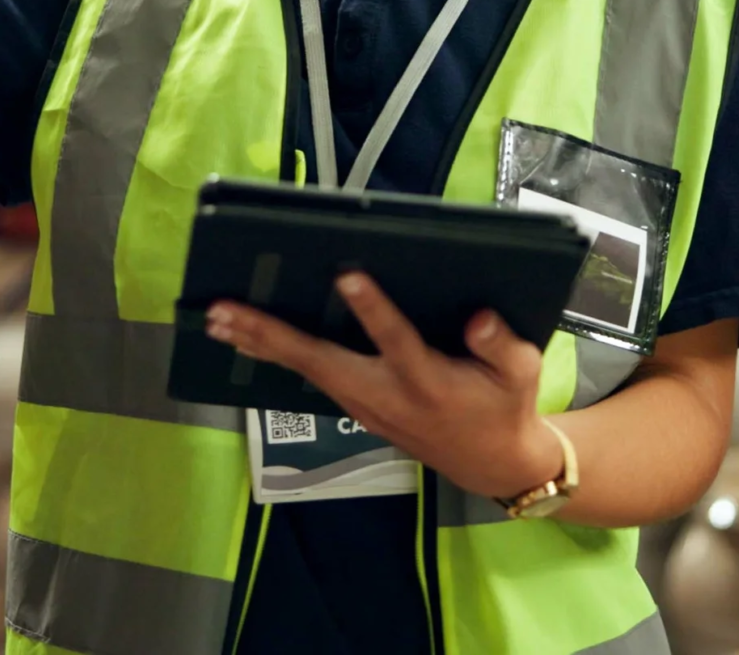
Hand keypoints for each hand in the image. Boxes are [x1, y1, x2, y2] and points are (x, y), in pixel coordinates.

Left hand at [207, 273, 565, 502]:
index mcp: (429, 381)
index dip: (372, 310)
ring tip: (216, 318)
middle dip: (269, 335)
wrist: (491, 464)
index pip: (396, 341)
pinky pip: (311, 379)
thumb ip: (501, 344)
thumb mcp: (521, 373)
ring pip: (305, 370)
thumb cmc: (505, 407)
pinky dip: (276, 357)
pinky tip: (247, 338)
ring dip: (259, 343)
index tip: (347, 275)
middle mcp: (386, 395)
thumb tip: (477, 317)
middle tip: (223, 311)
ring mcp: (366, 406)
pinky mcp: (357, 408)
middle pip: (319, 362)